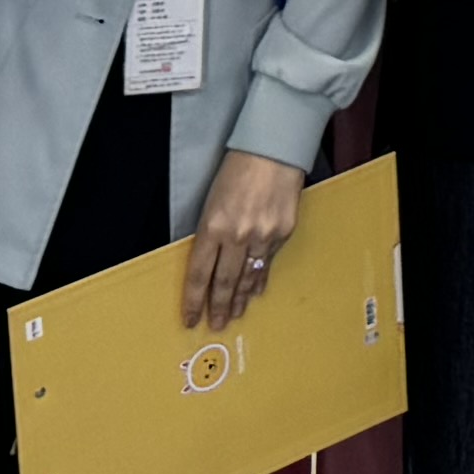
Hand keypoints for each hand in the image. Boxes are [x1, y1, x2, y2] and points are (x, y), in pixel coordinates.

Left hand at [180, 147, 308, 329]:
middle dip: (218, 307)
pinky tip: (256, 289)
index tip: (190, 318)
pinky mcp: (283, 231)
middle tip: (216, 325)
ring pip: (248, 276)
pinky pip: (268, 261)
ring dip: (241, 298)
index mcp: (213, 226)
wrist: (274, 148)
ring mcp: (263, 235)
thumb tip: (210, 261)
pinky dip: (260, 277)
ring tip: (236, 314)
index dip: (193, 300)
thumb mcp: (213, 200)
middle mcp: (238, 235)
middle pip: (224, 282)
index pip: (198, 274)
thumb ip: (211, 232)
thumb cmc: (238, 167)